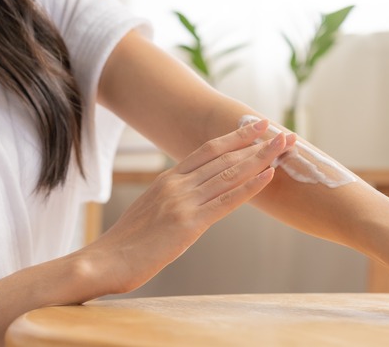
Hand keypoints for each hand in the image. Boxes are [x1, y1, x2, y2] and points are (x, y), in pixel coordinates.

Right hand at [79, 119, 295, 297]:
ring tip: (284, 145)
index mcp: (167, 180)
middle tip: (282, 131)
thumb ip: (172, 200)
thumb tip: (192, 199)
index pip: (207, 151)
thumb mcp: (150, 212)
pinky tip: (268, 176)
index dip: (234, 137)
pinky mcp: (188, 224)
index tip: (256, 127)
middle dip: (256, 143)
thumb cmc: (125, 245)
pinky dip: (250, 186)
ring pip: (229, 173)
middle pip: (223, 157)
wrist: (103, 262)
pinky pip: (226, 201)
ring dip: (260, 158)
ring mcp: (183, 202)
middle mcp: (176, 184)